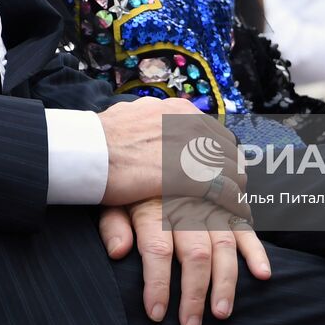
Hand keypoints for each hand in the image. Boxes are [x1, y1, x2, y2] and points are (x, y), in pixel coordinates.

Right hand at [98, 97, 246, 207]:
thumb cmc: (100, 139)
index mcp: (176, 110)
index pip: (213, 131)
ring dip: (237, 187)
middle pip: (227, 149)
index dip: (220, 153)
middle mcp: (189, 123)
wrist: (86, 150)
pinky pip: (223, 189)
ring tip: (238, 205)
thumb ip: (150, 121)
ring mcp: (190, 147)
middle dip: (233, 170)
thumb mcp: (131, 117)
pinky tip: (234, 215)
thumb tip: (152, 117)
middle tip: (235, 189)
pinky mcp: (187, 174)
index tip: (223, 169)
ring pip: (230, 168)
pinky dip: (233, 203)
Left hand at [99, 198, 270, 324]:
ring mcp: (210, 205)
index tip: (156, 313)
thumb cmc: (130, 185)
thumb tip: (118, 252)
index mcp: (154, 206)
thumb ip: (113, 225)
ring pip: (223, 244)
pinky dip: (256, 250)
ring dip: (225, 281)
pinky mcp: (226, 205)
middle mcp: (185, 206)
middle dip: (194, 293)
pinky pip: (244, 227)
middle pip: (195, 253)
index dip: (157, 283)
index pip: (157, 249)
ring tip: (222, 312)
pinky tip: (262, 274)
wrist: (154, 149)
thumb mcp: (112, 199)